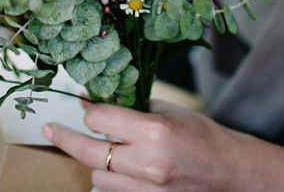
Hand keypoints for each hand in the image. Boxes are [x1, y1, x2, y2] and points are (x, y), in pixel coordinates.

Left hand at [43, 99, 258, 191]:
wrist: (235, 175)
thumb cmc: (206, 138)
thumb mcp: (172, 112)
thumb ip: (136, 108)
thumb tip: (101, 101)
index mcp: (154, 132)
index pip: (100, 119)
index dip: (89, 110)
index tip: (83, 104)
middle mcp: (147, 163)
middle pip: (88, 152)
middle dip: (64, 137)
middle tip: (49, 129)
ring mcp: (148, 190)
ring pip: (97, 178)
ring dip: (96, 163)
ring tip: (104, 151)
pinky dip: (112, 181)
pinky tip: (119, 170)